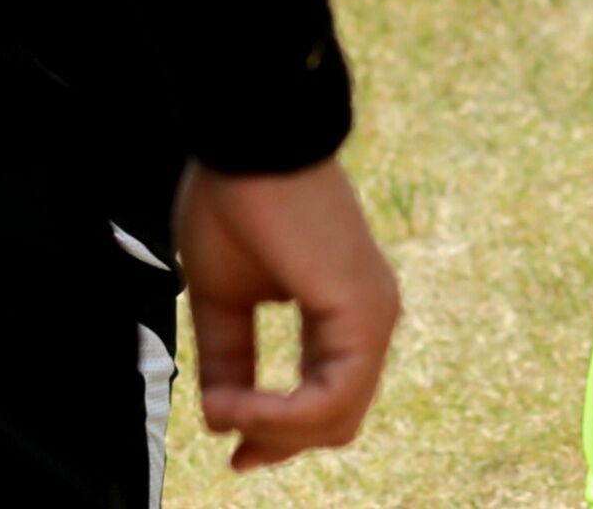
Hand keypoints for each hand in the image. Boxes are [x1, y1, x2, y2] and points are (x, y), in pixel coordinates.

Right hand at [177, 159, 397, 469]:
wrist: (250, 140)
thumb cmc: (235, 200)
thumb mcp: (222, 298)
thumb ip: (229, 357)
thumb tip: (220, 416)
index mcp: (342, 312)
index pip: (326, 398)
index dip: (278, 433)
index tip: (232, 451)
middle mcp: (369, 318)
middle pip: (334, 420)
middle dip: (277, 441)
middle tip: (232, 449)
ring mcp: (373, 317)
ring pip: (334, 419)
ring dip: (271, 427)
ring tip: (221, 406)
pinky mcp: (363, 314)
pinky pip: (330, 399)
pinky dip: (280, 414)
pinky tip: (237, 401)